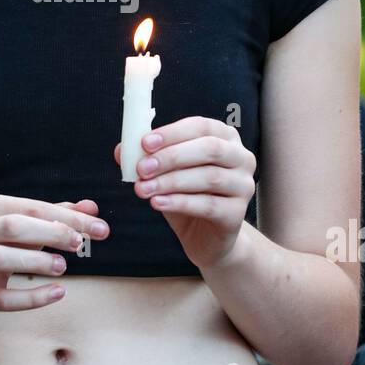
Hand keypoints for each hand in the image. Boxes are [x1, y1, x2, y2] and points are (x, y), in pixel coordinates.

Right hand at [0, 194, 108, 315]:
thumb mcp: (25, 226)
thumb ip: (57, 216)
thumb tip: (92, 208)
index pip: (32, 207)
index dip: (68, 217)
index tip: (99, 228)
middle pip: (12, 227)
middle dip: (50, 233)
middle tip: (78, 244)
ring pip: (0, 258)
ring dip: (36, 261)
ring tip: (62, 266)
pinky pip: (2, 297)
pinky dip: (32, 297)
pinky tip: (57, 293)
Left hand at [114, 116, 255, 272]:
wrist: (205, 237)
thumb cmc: (187, 196)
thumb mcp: (166, 174)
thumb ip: (148, 158)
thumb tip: (121, 150)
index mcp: (225, 138)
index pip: (201, 126)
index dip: (172, 133)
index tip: (145, 143)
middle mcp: (241, 158)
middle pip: (209, 149)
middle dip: (172, 157)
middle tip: (142, 168)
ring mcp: (243, 186)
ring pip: (209, 177)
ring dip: (171, 182)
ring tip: (143, 189)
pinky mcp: (238, 213)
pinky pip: (209, 205)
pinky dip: (179, 203)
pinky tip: (157, 203)